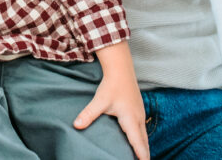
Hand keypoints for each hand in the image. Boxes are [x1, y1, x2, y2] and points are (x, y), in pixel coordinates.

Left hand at [74, 44, 148, 159]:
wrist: (121, 69)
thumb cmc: (111, 85)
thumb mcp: (100, 101)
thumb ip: (89, 114)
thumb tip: (77, 125)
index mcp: (131, 119)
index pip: (138, 142)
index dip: (141, 155)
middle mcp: (139, 118)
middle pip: (144, 141)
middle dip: (144, 154)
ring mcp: (140, 114)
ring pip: (144, 135)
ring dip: (143, 146)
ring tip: (141, 158)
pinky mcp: (139, 110)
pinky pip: (143, 129)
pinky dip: (142, 138)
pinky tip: (138, 142)